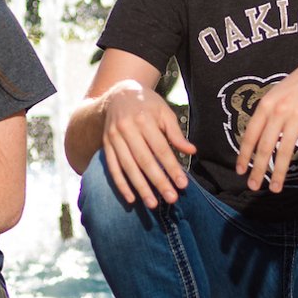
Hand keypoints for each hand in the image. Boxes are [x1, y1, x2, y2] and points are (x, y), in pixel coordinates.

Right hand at [100, 80, 195, 207]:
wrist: (119, 94)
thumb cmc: (147, 104)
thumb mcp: (164, 111)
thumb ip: (175, 133)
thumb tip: (191, 151)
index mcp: (144, 119)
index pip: (160, 149)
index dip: (172, 167)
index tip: (183, 184)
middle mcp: (126, 129)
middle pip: (144, 160)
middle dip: (158, 181)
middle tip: (171, 198)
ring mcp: (114, 138)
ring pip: (128, 167)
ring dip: (140, 187)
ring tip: (152, 204)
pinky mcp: (106, 145)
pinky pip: (112, 168)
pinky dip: (121, 184)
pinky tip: (131, 198)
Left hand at [236, 53, 297, 191]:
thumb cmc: (296, 86)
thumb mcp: (275, 94)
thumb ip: (265, 115)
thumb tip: (254, 141)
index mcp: (266, 105)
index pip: (251, 135)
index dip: (244, 155)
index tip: (240, 171)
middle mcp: (280, 112)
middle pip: (266, 147)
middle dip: (259, 169)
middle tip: (254, 186)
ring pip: (286, 151)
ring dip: (280, 173)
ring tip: (275, 188)